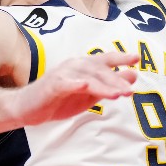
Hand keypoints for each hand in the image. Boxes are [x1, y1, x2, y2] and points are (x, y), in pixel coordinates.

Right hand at [14, 51, 139, 124]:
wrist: (28, 108)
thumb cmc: (59, 99)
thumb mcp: (89, 94)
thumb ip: (109, 85)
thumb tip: (133, 75)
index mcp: (83, 66)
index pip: (104, 59)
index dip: (120, 57)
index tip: (136, 58)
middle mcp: (74, 66)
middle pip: (98, 70)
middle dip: (115, 80)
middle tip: (130, 91)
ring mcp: (62, 74)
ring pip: (86, 77)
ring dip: (102, 85)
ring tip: (117, 94)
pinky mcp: (51, 85)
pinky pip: (64, 83)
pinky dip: (74, 83)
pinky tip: (84, 85)